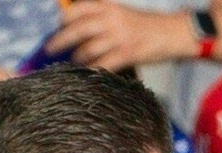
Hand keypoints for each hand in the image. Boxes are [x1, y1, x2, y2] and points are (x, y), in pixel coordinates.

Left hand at [46, 0, 195, 69]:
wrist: (174, 33)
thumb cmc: (144, 27)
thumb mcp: (121, 14)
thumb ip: (99, 19)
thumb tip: (71, 30)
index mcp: (109, 6)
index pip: (78, 8)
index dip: (62, 18)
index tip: (51, 28)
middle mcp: (112, 18)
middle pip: (77, 28)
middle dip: (59, 41)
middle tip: (48, 50)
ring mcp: (119, 36)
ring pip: (86, 49)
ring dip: (75, 60)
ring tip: (70, 65)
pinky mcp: (127, 53)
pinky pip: (101, 65)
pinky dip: (90, 71)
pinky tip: (84, 76)